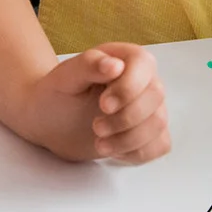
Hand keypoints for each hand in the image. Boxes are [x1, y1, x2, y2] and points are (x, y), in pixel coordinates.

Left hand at [28, 43, 169, 164]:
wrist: (51, 120)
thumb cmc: (58, 94)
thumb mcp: (65, 77)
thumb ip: (89, 65)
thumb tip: (115, 64)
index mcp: (126, 58)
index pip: (144, 65)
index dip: (128, 88)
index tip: (103, 106)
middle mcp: (143, 80)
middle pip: (155, 97)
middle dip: (126, 118)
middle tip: (96, 127)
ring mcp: (148, 108)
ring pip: (158, 124)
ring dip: (128, 140)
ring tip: (100, 144)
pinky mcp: (147, 133)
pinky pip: (159, 145)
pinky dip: (137, 153)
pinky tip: (114, 150)